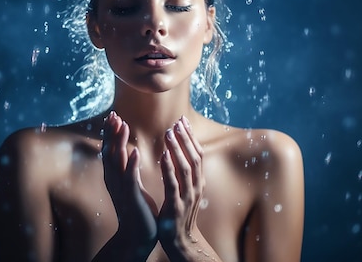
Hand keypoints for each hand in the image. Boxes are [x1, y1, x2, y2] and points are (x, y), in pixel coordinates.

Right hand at [101, 111, 157, 249]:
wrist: (138, 236)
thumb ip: (129, 170)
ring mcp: (121, 189)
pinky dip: (131, 164)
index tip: (114, 116)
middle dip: (111, 133)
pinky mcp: (131, 197)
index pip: (111, 150)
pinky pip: (130, 178)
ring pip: (117, 161)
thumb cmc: (138, 209)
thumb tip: (130, 153)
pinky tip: (135, 151)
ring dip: (119, 142)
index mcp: (116, 177)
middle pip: (109, 152)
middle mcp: (114, 181)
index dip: (111, 133)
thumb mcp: (131, 185)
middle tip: (114, 114)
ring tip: (123, 125)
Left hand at [158, 116, 207, 256]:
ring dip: (178, 148)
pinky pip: (173, 184)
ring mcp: (187, 197)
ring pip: (186, 168)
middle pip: (195, 157)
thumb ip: (184, 172)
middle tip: (176, 121)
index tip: (182, 120)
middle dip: (186, 138)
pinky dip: (169, 168)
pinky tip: (163, 155)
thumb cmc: (180, 213)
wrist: (181, 241)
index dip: (190, 137)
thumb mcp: (186, 190)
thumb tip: (181, 150)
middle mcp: (196, 187)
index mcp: (198, 182)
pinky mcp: (176, 206)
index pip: (198, 154)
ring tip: (169, 133)